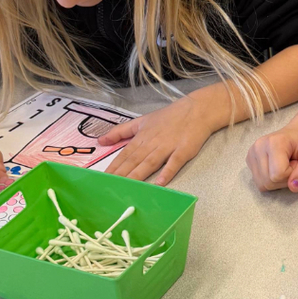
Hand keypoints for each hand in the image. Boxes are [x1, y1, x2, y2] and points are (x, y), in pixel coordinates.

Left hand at [99, 94, 218, 184]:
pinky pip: (175, 162)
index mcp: (142, 137)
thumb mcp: (142, 121)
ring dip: (138, 175)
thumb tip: (100, 140)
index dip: (113, 167)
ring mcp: (168, 147)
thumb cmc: (170, 116)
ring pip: (150, 163)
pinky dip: (168, 172)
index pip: (124, 155)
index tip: (102, 180)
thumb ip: (121, 131)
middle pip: (134, 161)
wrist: (197, 109)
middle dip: (121, 175)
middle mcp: (152, 143)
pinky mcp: (184, 150)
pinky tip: (160, 183)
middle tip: (109, 188)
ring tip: (128, 189)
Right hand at [246, 124, 297, 192]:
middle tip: (291, 164)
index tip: (297, 162)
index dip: (291, 174)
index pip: (278, 175)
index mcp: (273, 142)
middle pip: (268, 182)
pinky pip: (259, 182)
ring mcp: (251, 153)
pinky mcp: (249, 160)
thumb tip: (293, 187)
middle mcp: (258, 147)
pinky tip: (276, 167)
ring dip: (277, 181)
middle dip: (284, 179)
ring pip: (262, 184)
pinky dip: (270, 180)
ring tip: (285, 165)